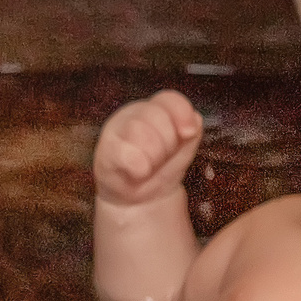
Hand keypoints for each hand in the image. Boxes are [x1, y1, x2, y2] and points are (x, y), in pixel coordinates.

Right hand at [94, 90, 202, 207]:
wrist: (139, 200)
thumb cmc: (161, 169)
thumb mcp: (183, 149)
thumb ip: (192, 132)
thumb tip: (193, 122)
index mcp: (156, 109)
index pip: (169, 100)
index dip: (182, 114)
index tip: (188, 133)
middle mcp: (135, 114)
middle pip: (157, 116)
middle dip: (168, 143)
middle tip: (162, 158)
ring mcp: (117, 130)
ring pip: (140, 130)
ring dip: (153, 156)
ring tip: (150, 166)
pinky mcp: (106, 152)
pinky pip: (124, 152)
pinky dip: (138, 165)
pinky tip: (140, 173)